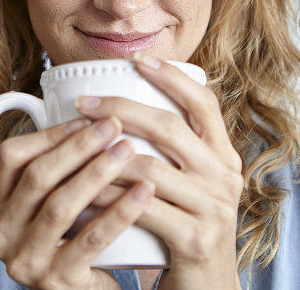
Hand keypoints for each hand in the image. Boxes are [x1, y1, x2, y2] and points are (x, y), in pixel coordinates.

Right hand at [0, 114, 155, 289]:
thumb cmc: (70, 240)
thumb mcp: (48, 205)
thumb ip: (55, 170)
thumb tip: (90, 118)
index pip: (12, 157)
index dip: (50, 134)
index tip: (87, 119)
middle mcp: (0, 234)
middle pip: (38, 177)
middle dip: (79, 146)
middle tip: (114, 126)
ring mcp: (24, 260)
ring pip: (61, 206)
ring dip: (98, 173)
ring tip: (129, 151)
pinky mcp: (55, 281)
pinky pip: (90, 240)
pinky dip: (119, 213)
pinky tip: (143, 193)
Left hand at [76, 52, 243, 289]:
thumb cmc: (185, 228)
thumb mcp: (190, 185)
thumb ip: (171, 152)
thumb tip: (123, 110)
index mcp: (224, 156)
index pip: (204, 103)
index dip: (172, 77)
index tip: (138, 60)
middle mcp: (224, 177)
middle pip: (170, 127)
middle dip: (122, 108)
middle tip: (84, 103)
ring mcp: (213, 208)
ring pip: (149, 168)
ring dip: (105, 154)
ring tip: (75, 144)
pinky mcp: (195, 239)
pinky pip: (142, 208)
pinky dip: (107, 196)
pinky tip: (83, 189)